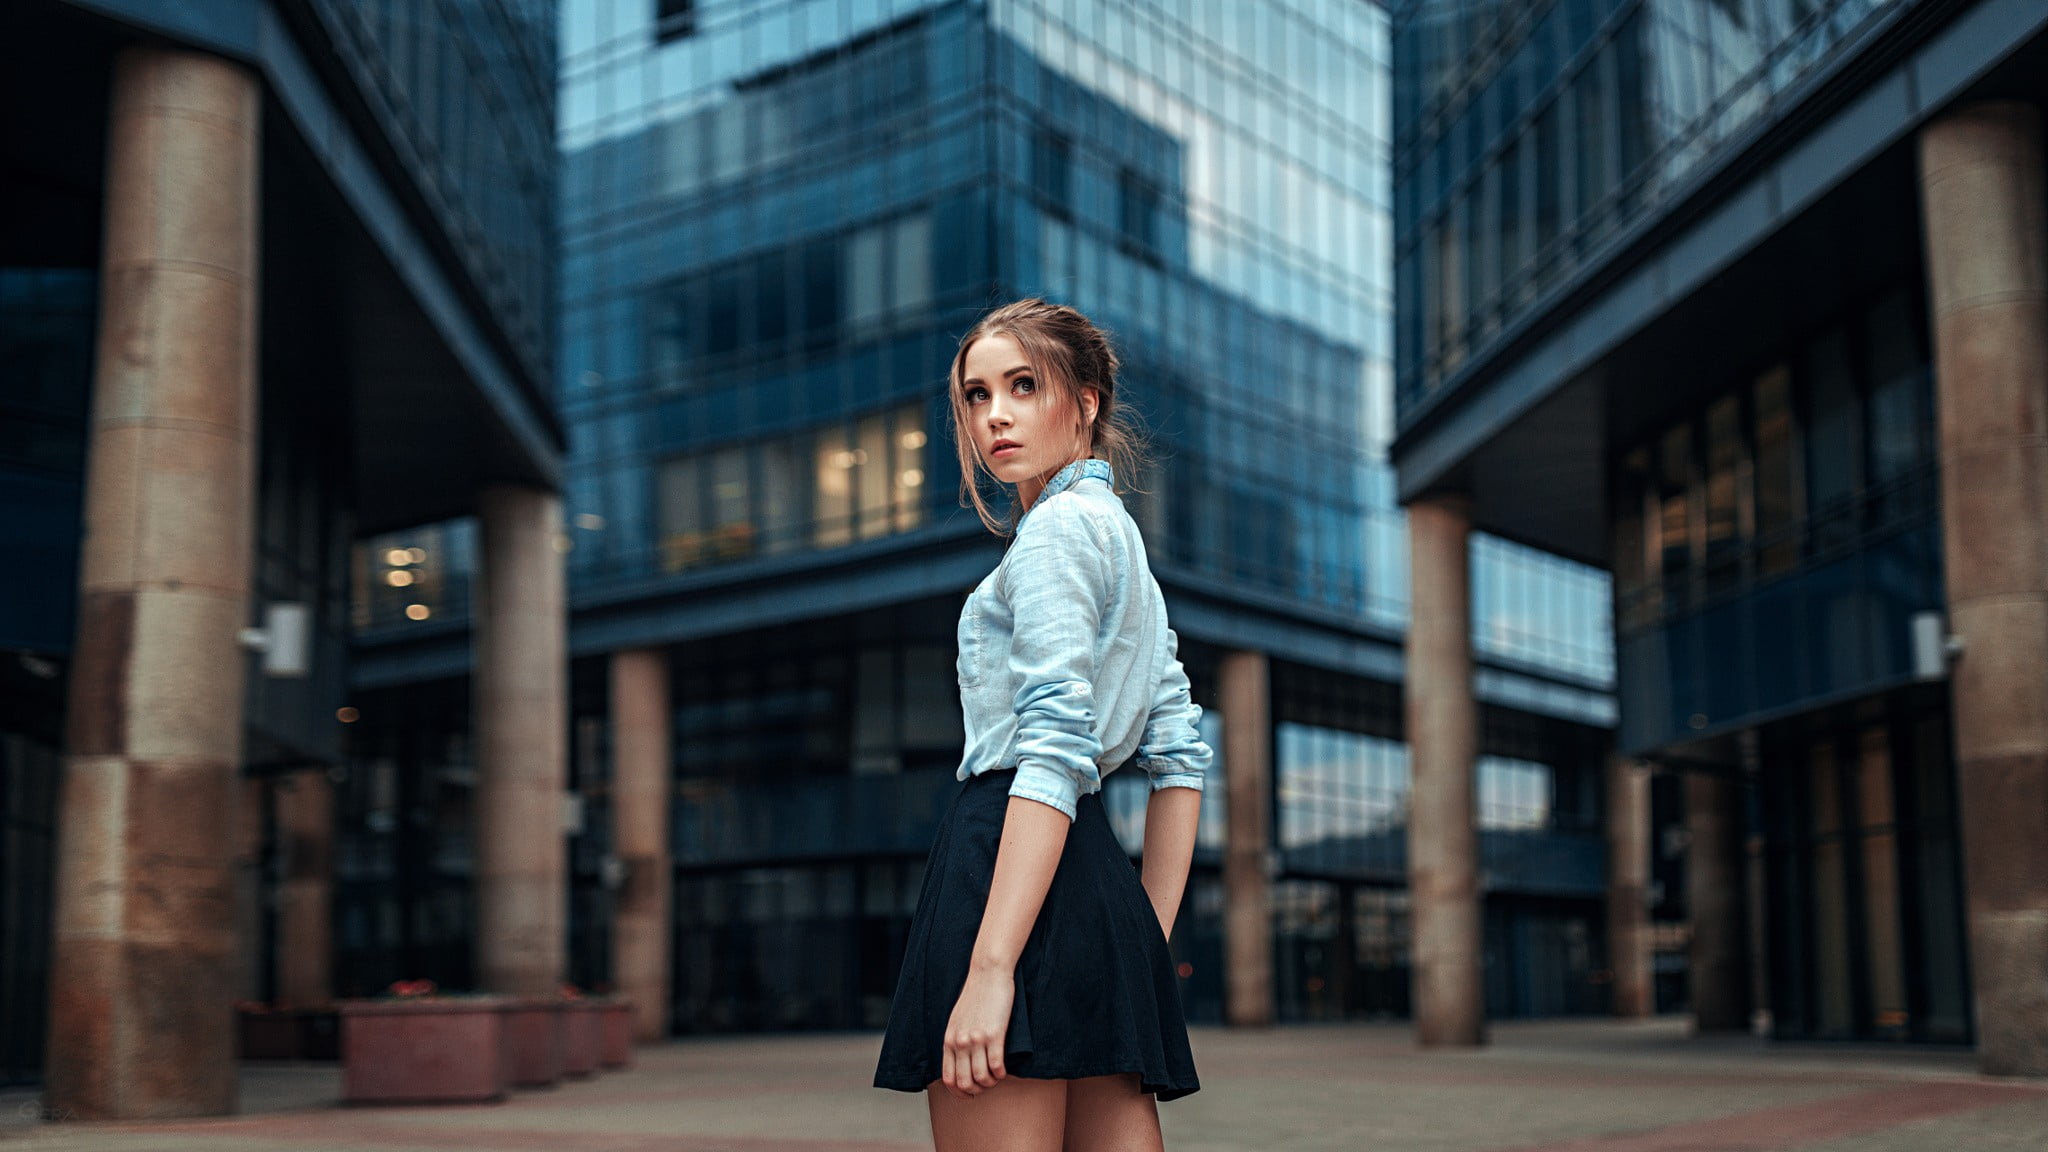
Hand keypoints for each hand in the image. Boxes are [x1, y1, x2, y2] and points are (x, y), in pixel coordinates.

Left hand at [941, 967, 1013, 1097]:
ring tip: (996, 1078)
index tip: (970, 1093)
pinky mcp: (994, 1034)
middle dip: (976, 1091)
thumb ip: (956, 1041)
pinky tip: (1004, 1070)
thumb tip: (961, 1062)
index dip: (959, 1093)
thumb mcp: (957, 1020)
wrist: (987, 973)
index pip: (948, 1079)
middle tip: (986, 1087)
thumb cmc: (975, 995)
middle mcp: (960, 1042)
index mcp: (949, 1040)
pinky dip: (1001, 1074)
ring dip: (991, 1084)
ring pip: (981, 1078)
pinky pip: (996, 1067)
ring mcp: (976, 1039)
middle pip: (964, 1083)